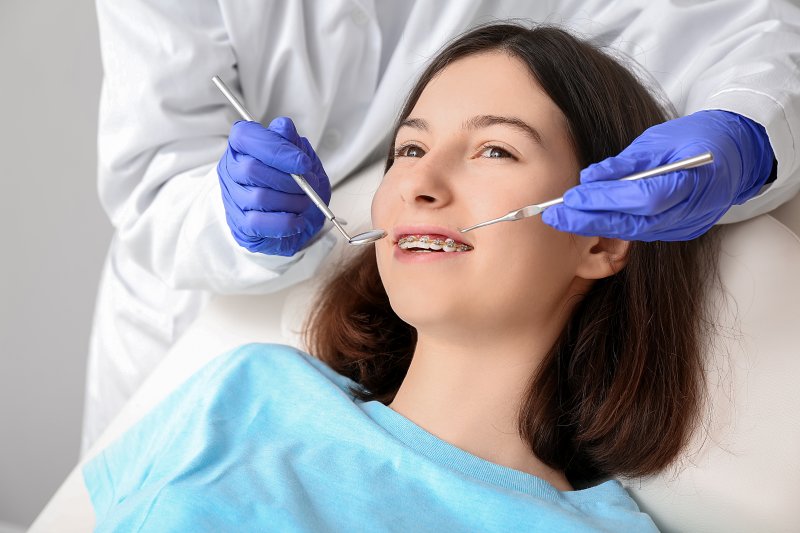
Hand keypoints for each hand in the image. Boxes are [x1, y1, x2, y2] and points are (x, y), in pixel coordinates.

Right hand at [217, 117, 330, 255]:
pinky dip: (285, 222)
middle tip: (309, 185)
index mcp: (242, 146)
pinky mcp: (240, 224)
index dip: (276, 148)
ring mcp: (233, 198)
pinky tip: (297, 220)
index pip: (246, 137)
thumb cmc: (296, 183)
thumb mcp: (301, 158)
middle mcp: (231, 170)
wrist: (299, 218)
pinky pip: (259, 223)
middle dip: (289, 180)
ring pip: (259, 197)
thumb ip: (292, 142)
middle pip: (252, 169)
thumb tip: (283, 127)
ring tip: (305, 202)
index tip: (304, 163)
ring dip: (291, 202)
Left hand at [541, 110, 774, 240]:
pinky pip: (642, 233)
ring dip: (597, 226)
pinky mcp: (681, 232)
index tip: (572, 197)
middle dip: (590, 220)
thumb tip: (590, 178)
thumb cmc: (698, 137)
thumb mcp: (661, 139)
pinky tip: (589, 221)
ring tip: (564, 219)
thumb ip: (626, 162)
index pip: (642, 197)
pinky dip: (614, 226)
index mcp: (693, 180)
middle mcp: (691, 211)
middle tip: (554, 216)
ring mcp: (687, 226)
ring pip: (635, 233)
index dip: (605, 200)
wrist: (737, 154)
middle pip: (634, 223)